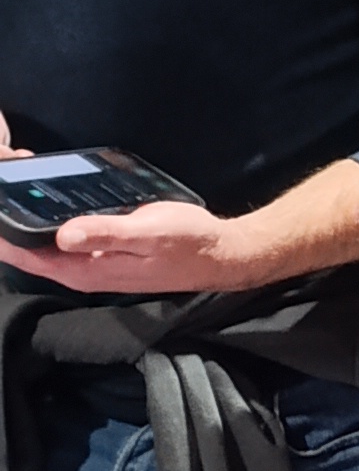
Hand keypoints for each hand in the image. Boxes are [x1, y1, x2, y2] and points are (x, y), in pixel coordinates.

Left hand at [0, 154, 358, 298]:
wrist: (224, 254)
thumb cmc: (189, 242)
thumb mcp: (148, 231)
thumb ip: (104, 233)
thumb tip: (61, 234)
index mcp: (89, 270)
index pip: (29, 258)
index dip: (4, 239)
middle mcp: (87, 272)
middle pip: (33, 256)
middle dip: (10, 233)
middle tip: (0, 198)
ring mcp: (98, 266)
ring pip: (48, 251)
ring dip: (28, 231)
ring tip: (12, 201)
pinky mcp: (109, 256)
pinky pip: (67, 245)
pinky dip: (51, 229)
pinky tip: (49, 210)